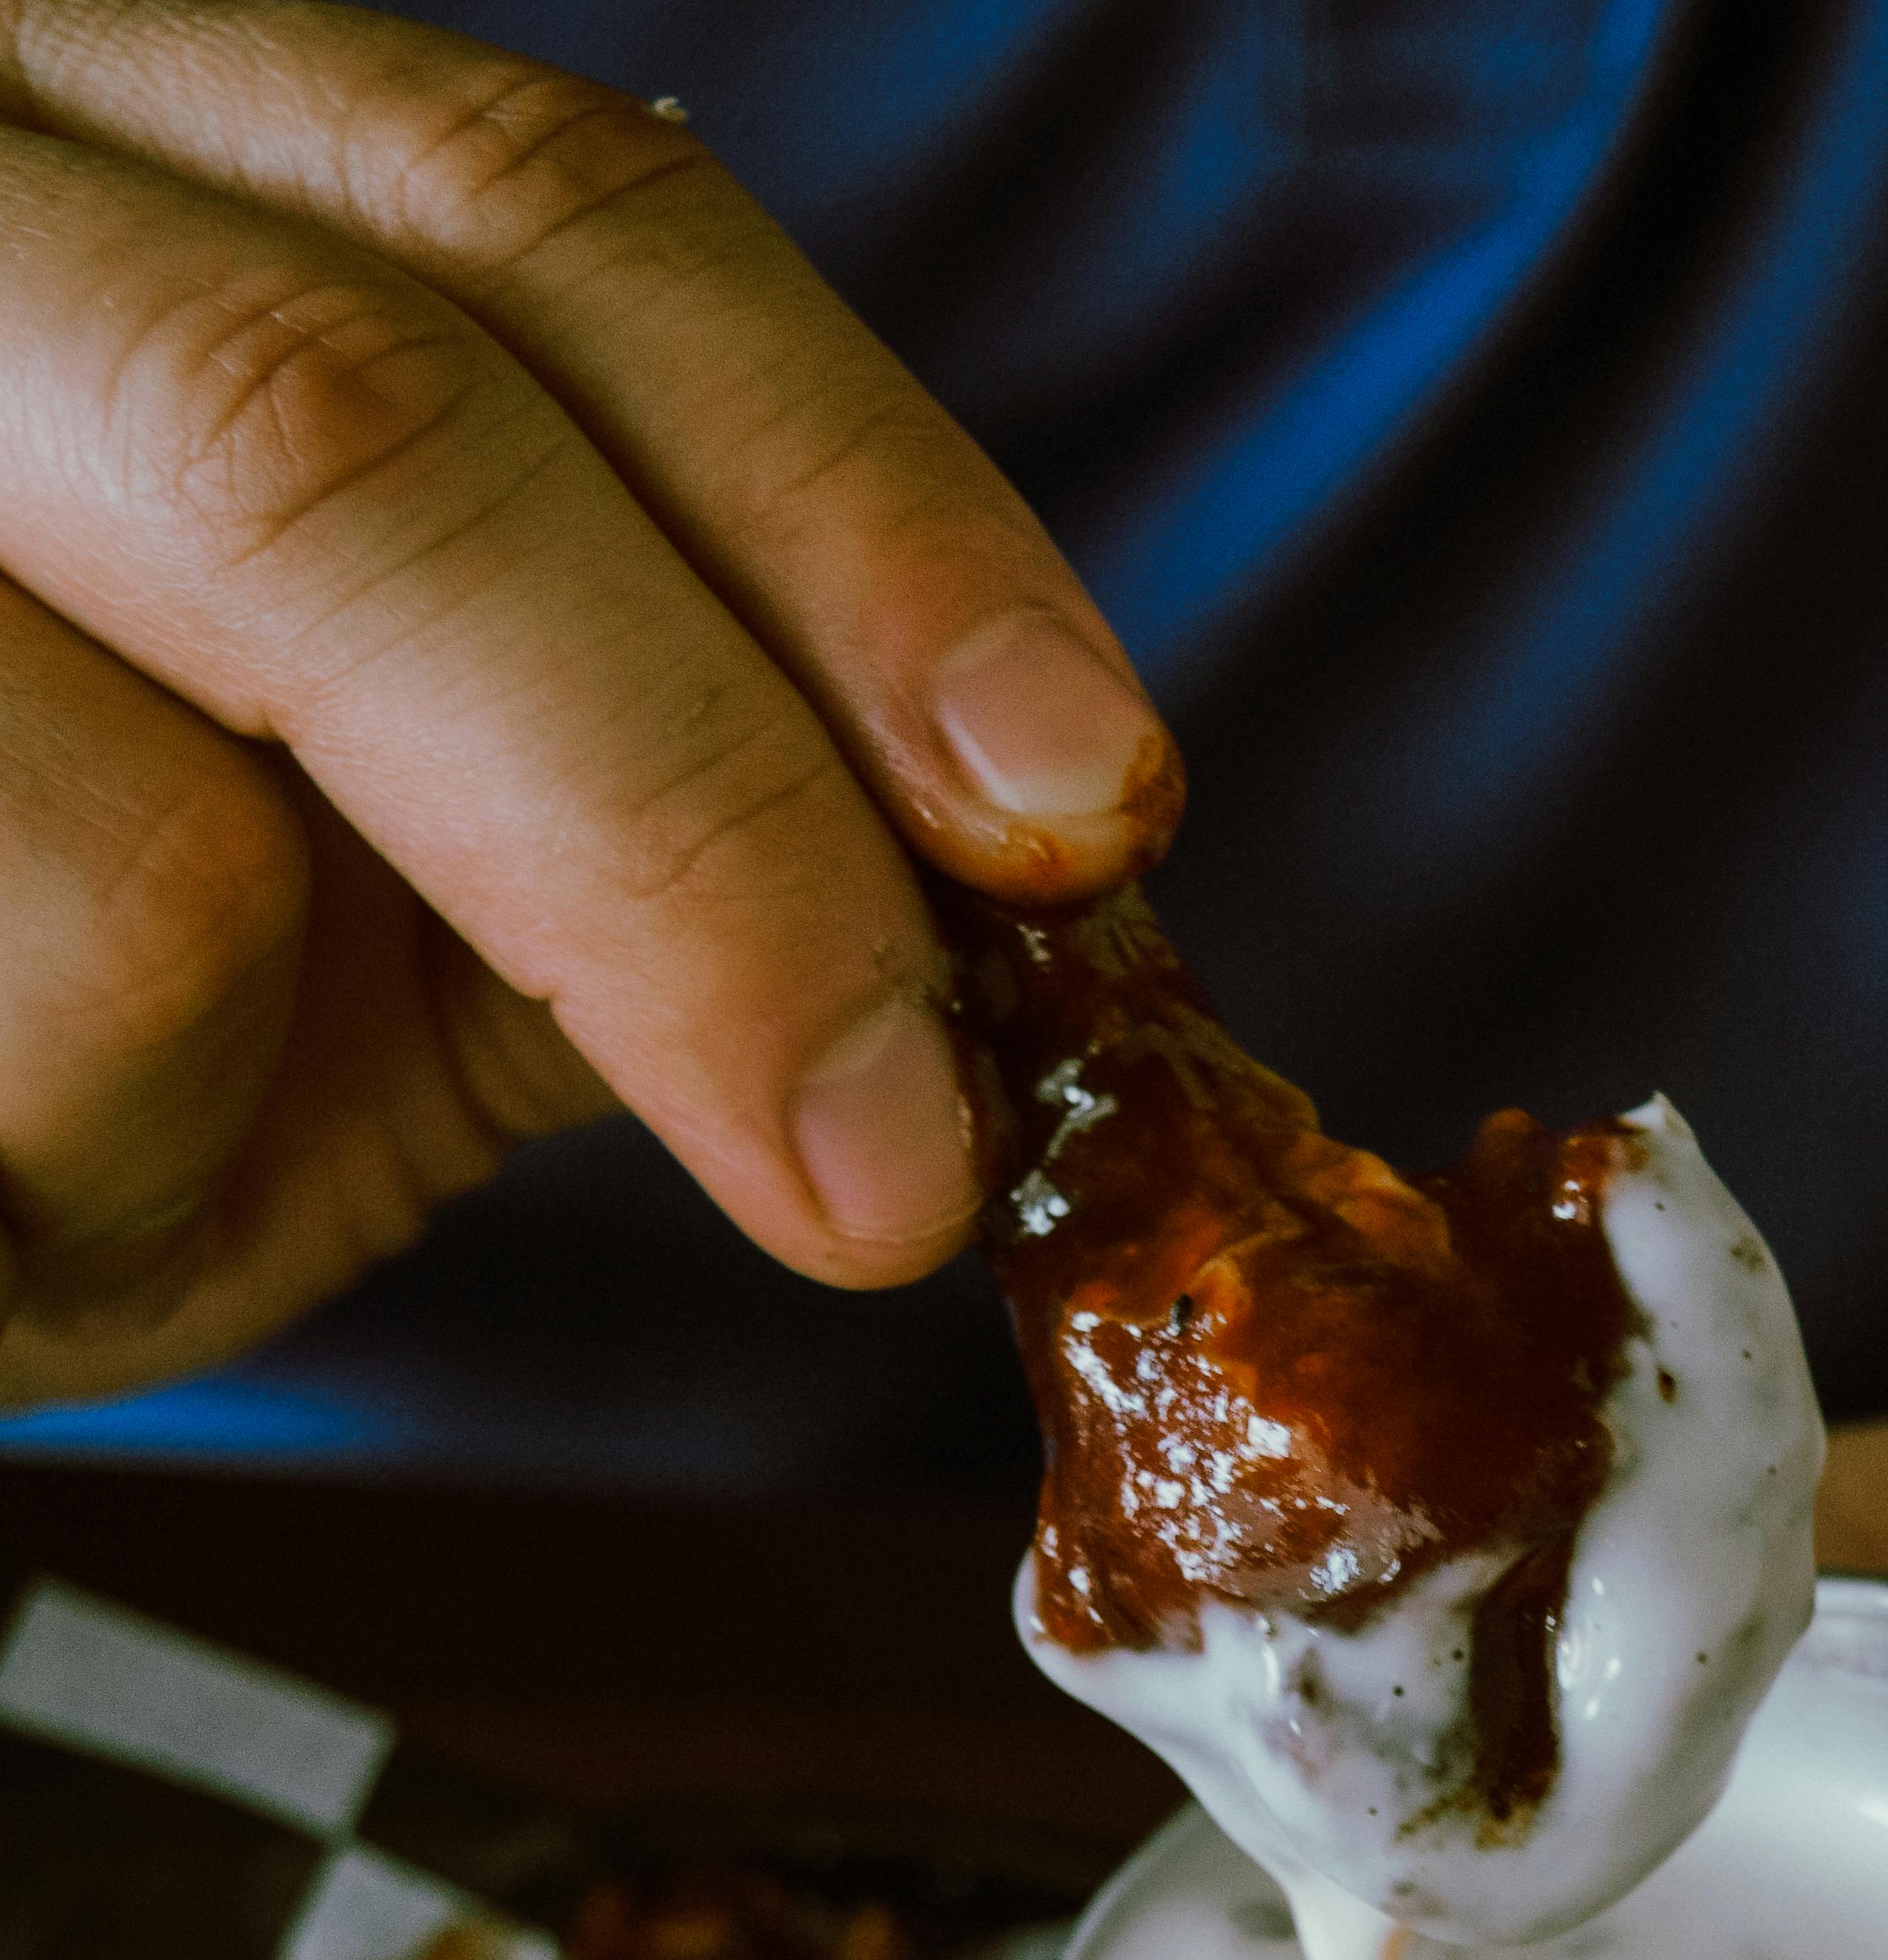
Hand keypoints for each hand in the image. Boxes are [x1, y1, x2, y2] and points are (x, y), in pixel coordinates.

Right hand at [0, 3, 1177, 1410]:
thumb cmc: (30, 1012)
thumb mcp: (371, 849)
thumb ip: (637, 775)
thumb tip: (1001, 859)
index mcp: (134, 167)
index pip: (543, 207)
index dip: (855, 510)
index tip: (1075, 800)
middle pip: (361, 419)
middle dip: (703, 826)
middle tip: (885, 1152)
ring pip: (165, 767)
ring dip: (274, 1040)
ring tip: (147, 1136)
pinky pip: (30, 979)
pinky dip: (81, 1154)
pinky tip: (0, 1158)